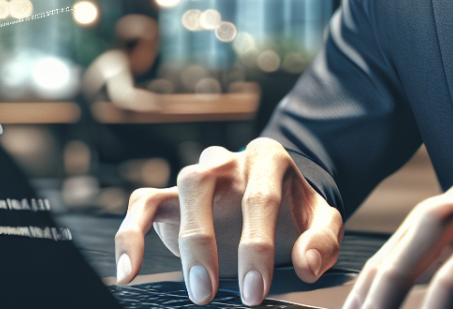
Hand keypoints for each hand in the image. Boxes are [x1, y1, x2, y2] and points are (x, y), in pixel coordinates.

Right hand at [114, 138, 343, 305]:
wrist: (278, 197)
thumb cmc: (298, 212)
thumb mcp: (323, 220)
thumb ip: (322, 240)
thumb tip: (306, 265)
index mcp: (268, 159)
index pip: (260, 198)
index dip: (256, 247)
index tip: (255, 290)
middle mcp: (228, 160)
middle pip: (205, 185)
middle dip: (205, 242)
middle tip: (210, 293)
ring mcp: (198, 175)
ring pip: (177, 189)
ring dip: (179, 240)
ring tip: (189, 288)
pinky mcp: (172, 196)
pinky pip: (142, 203)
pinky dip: (130, 234)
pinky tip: (129, 270)